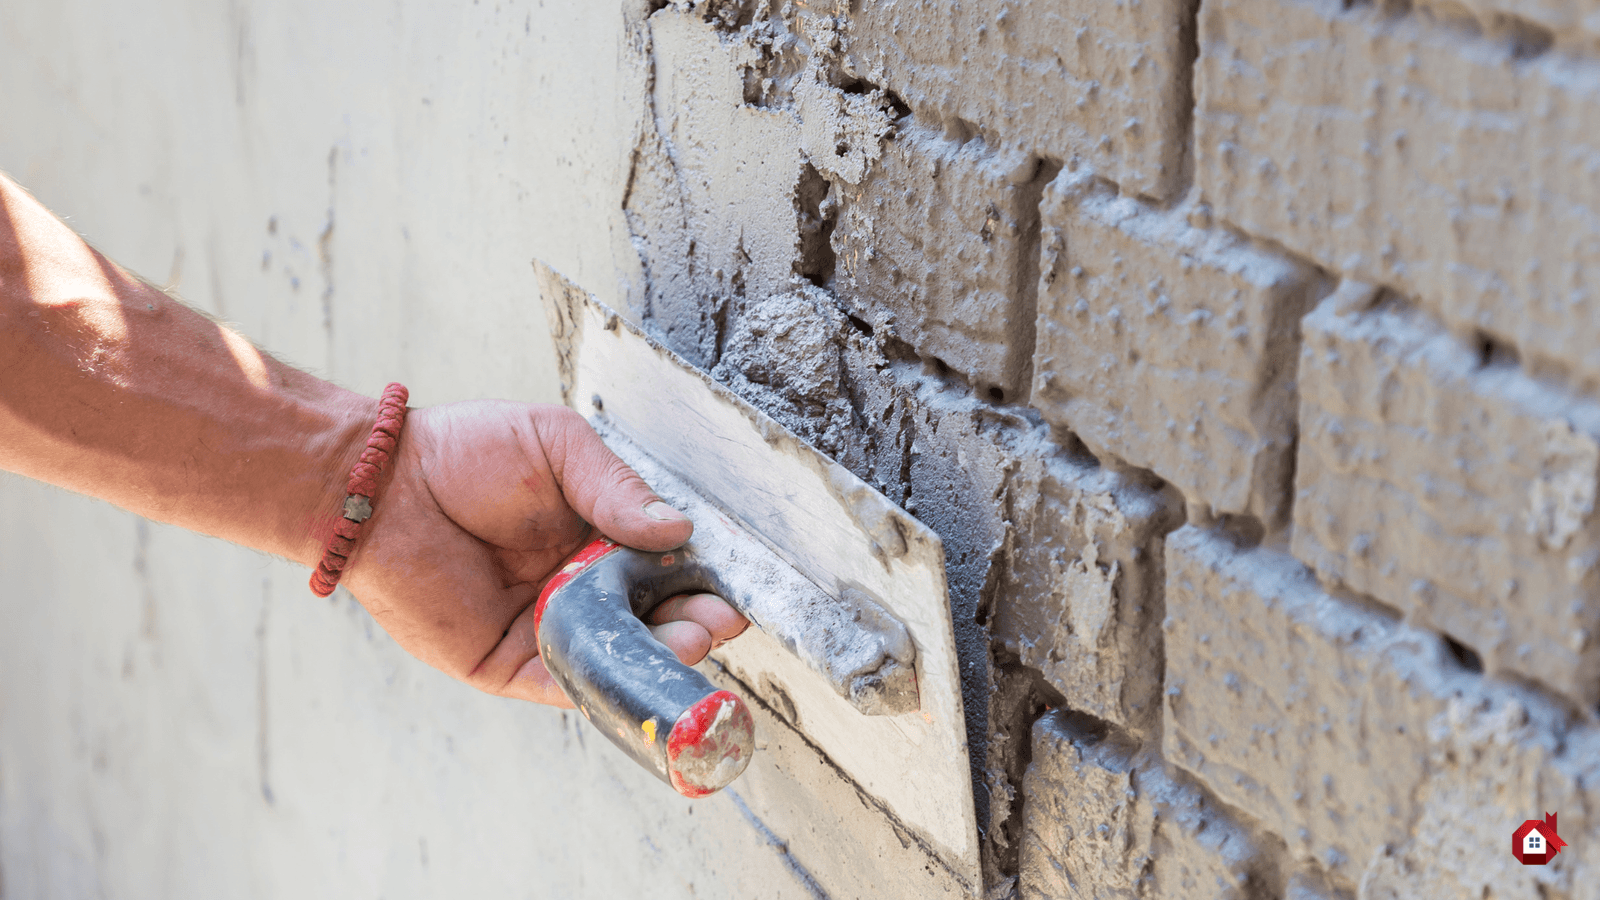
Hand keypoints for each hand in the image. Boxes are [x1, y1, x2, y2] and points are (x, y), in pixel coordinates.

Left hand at [338, 401, 748, 706]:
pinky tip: (633, 671)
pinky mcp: (503, 663)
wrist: (384, 482)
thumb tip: (680, 528)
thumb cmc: (465, 451)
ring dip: (655, 655)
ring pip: (611, 656)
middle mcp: (575, 589)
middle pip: (646, 620)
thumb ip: (618, 489)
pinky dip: (599, 687)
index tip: (728, 587)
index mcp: (594, 538)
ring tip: (692, 641)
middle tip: (717, 620)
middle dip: (689, 624)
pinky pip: (560, 684)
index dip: (697, 582)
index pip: (661, 570)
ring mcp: (541, 629)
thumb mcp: (559, 448)